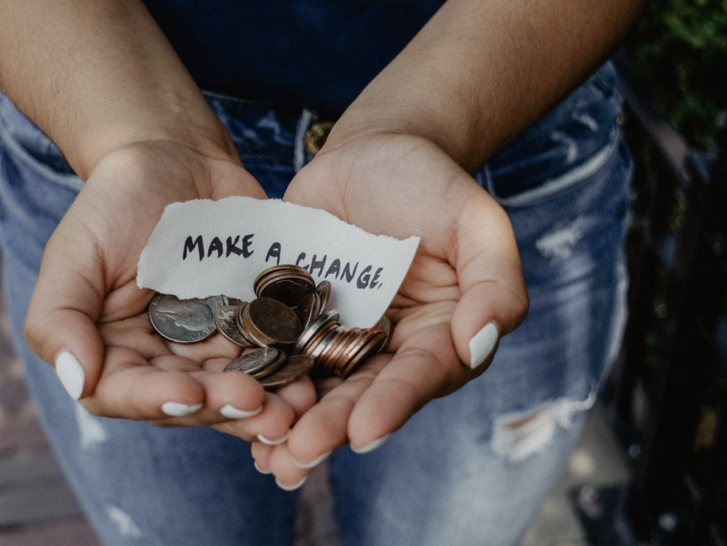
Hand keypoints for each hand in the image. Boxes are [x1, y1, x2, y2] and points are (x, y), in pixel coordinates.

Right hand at [23, 141, 316, 441]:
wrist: (176, 158)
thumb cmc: (114, 202)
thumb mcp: (74, 252)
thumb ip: (59, 318)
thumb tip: (77, 380)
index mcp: (114, 353)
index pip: (127, 393)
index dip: (158, 400)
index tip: (191, 393)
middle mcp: (164, 361)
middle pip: (192, 401)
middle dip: (225, 408)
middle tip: (260, 406)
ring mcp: (214, 347)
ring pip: (238, 389)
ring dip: (269, 404)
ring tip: (298, 406)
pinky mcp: (255, 326)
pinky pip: (275, 355)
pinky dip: (294, 369)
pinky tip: (315, 374)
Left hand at [253, 132, 528, 486]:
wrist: (372, 151)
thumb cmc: (432, 183)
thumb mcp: (476, 221)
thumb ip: (494, 281)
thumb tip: (480, 343)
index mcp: (439, 336)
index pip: (420, 376)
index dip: (393, 404)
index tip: (364, 432)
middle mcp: (389, 349)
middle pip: (362, 395)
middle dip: (332, 427)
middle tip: (300, 454)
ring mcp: (338, 337)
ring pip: (316, 388)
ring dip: (291, 423)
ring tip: (267, 455)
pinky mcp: (294, 320)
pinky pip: (276, 355)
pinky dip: (259, 383)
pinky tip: (233, 410)